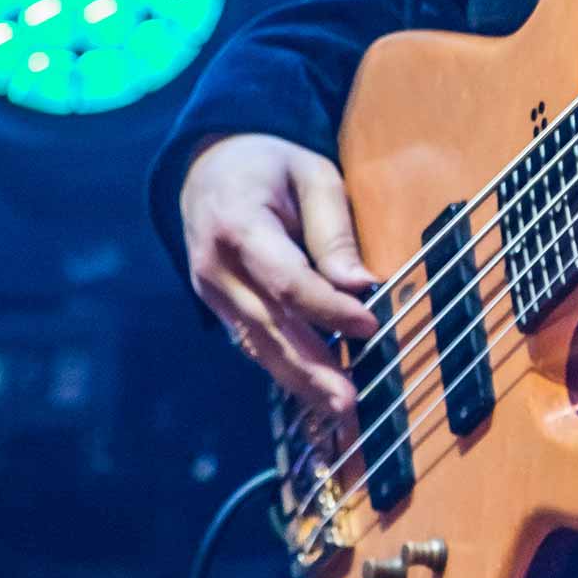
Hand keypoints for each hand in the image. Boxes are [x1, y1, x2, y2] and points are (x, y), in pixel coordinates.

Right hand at [180, 132, 376, 416]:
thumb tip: (362, 286)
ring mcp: (211, 293)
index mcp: (237, 224)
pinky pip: (254, 343)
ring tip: (339, 410)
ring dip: (300, 380)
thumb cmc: (270, 167)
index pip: (285, 279)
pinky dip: (285, 370)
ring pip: (258, 344)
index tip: (370, 325)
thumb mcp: (312, 175)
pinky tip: (315, 392)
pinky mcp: (219, 308)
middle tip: (350, 401)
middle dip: (312, 366)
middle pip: (269, 324)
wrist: (207, 169)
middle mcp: (216, 267)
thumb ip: (334, 231)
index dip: (327, 307)